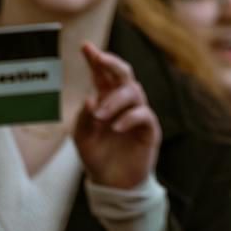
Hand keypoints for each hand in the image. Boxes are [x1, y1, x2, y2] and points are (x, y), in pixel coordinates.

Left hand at [75, 43, 161, 190]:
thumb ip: (83, 117)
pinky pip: (143, 114)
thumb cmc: (96, 156)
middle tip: (100, 59)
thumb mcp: (82, 138)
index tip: (85, 47)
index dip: (96, 59)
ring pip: (133, 92)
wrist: (112, 184)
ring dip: (114, 101)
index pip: (101, 75)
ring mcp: (137, 113)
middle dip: (112, 63)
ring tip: (100, 116)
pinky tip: (116, 128)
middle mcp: (123, 102)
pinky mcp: (149, 129)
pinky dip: (129, 118)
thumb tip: (90, 97)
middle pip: (123, 73)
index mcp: (105, 100)